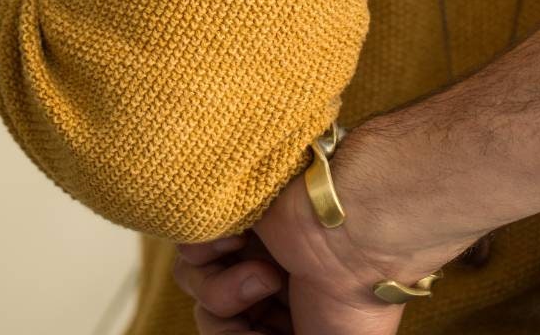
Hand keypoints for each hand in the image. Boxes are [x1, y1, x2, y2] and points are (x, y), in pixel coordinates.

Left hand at [175, 120, 489, 333]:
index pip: (240, 333)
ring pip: (196, 287)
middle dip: (232, 326)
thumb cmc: (351, 302)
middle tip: (271, 298)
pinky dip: (207, 254)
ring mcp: (246, 248)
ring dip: (224, 292)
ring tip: (265, 272)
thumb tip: (256, 329)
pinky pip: (186, 247)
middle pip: (213, 318)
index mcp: (291, 315)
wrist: (353, 236)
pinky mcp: (230, 216)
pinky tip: (242, 243)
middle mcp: (265, 283)